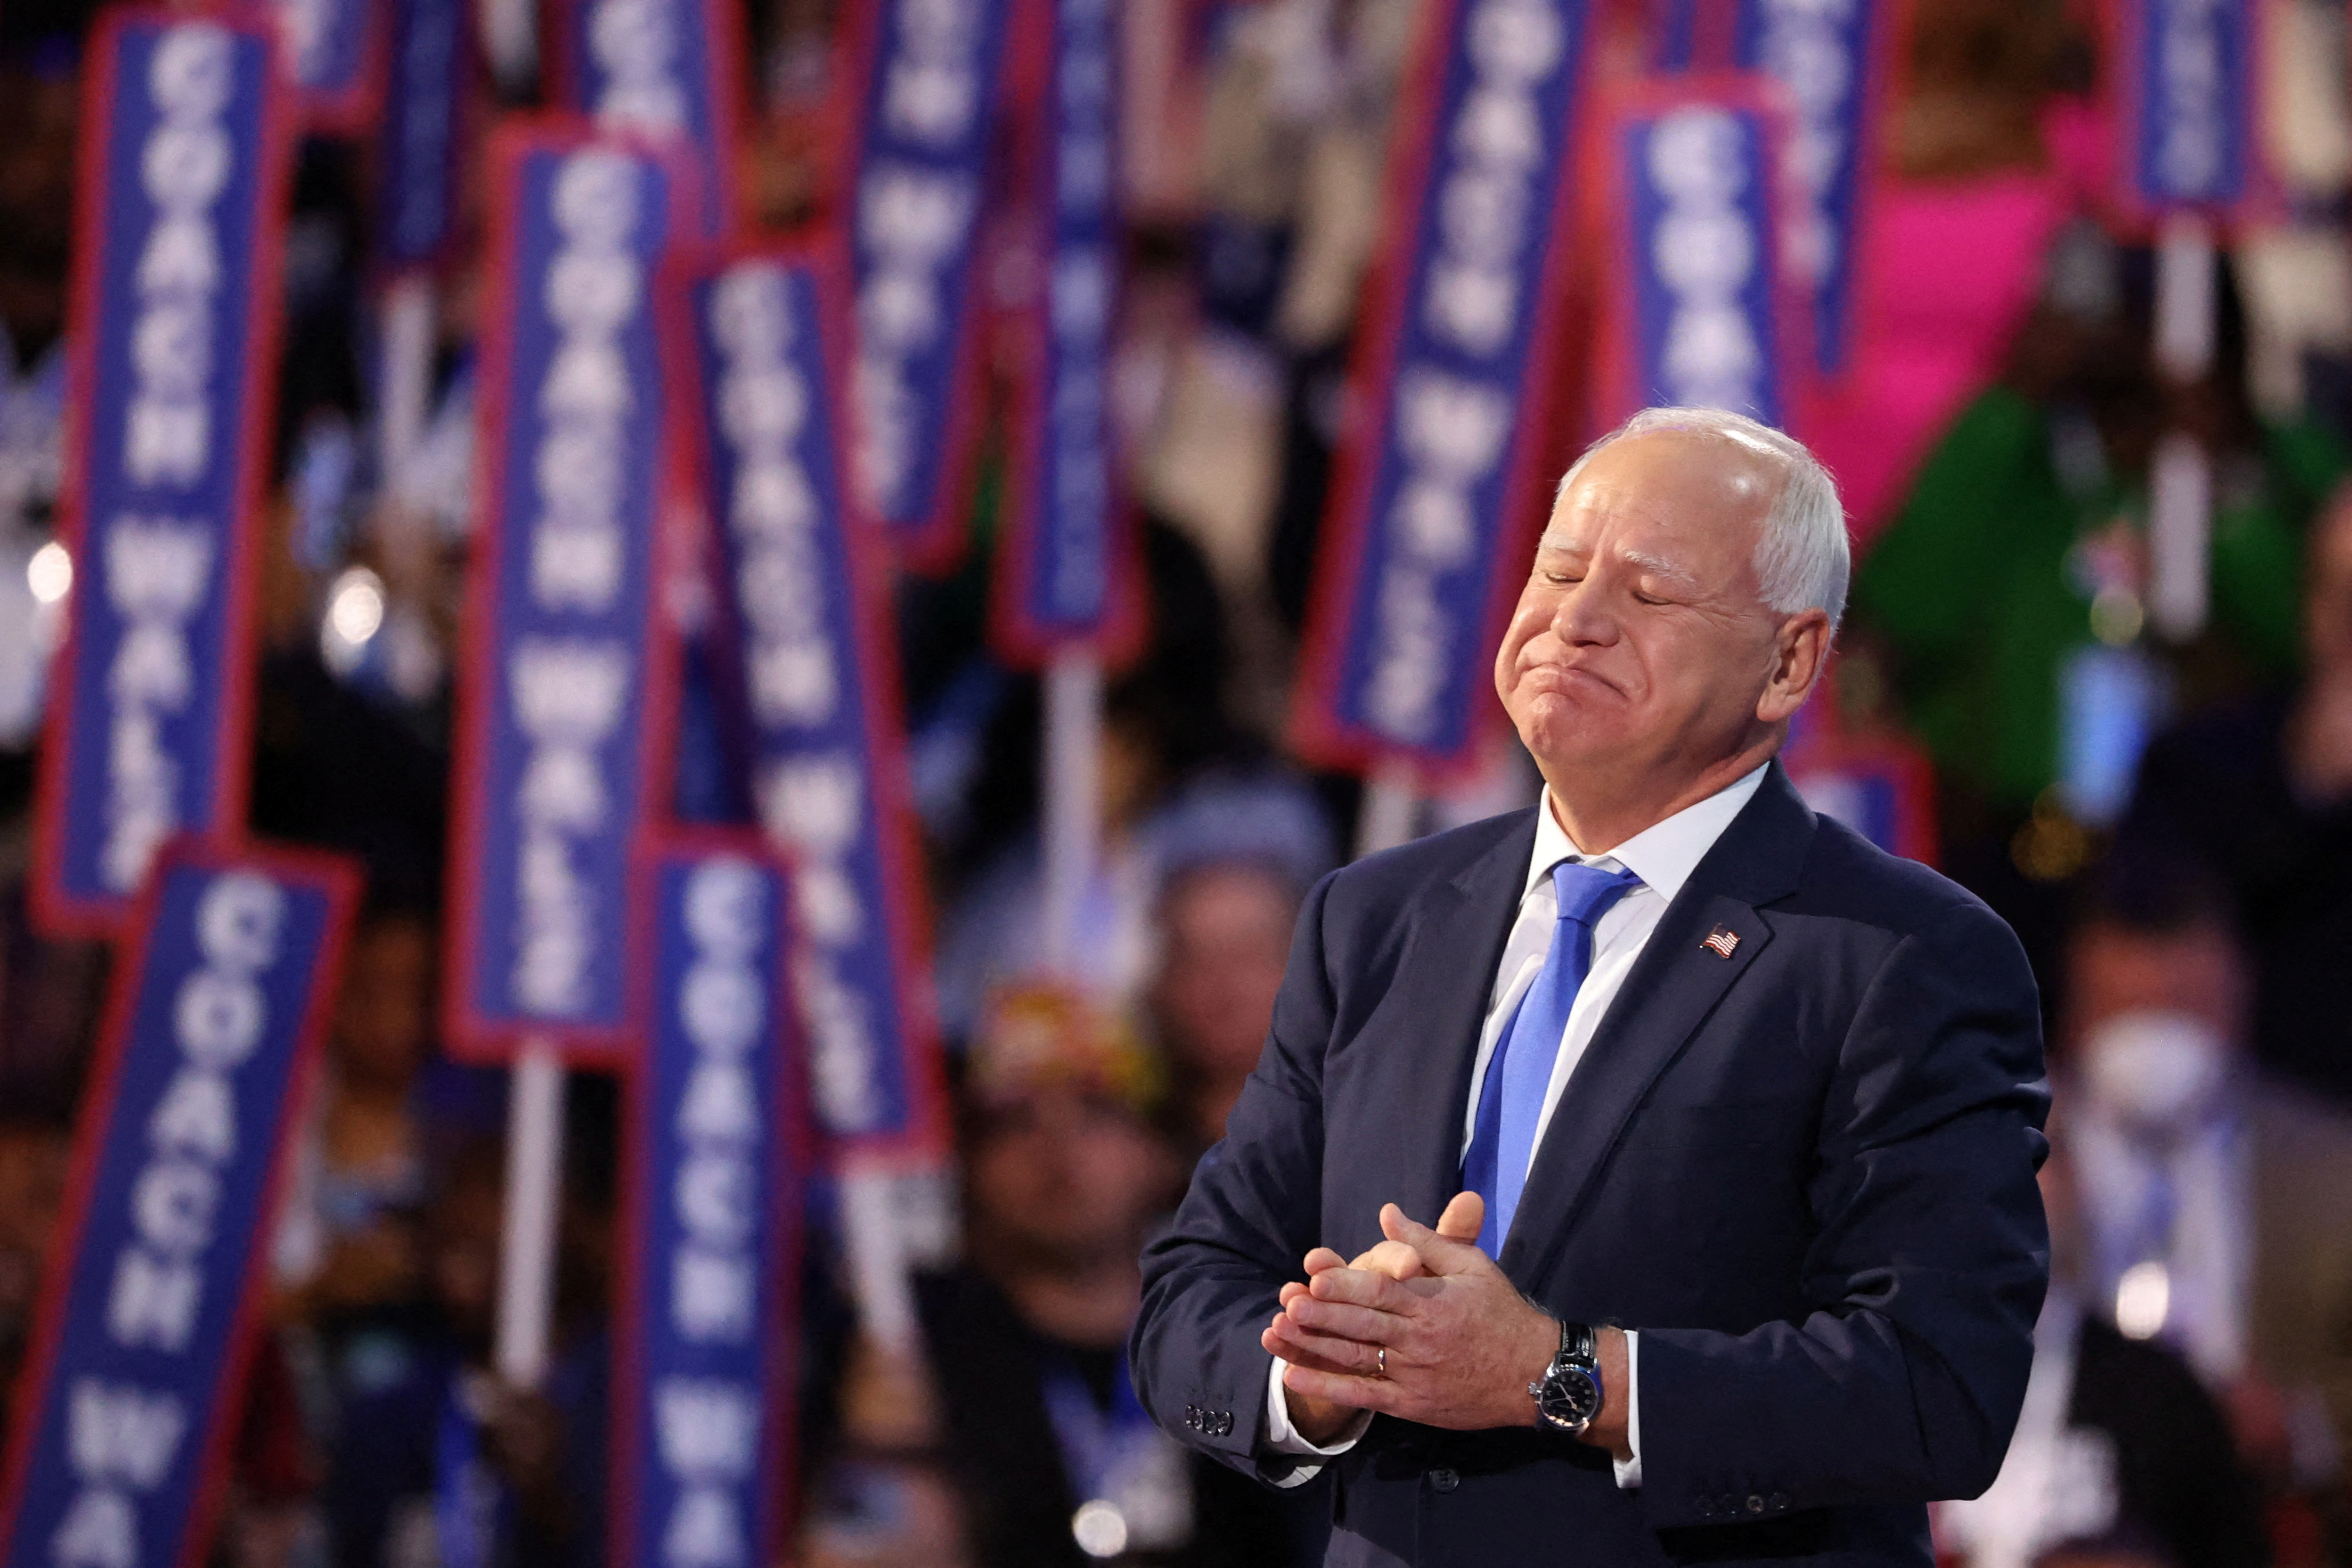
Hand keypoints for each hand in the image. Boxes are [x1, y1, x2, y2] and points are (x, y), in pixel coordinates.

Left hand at [1264, 1196, 1557, 1433]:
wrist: (1536, 1376)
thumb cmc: (1502, 1313)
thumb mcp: (1472, 1267)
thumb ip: (1428, 1240)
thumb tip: (1388, 1213)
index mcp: (1433, 1303)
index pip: (1382, 1291)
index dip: (1346, 1284)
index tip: (1314, 1276)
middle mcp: (1420, 1340)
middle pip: (1362, 1326)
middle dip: (1321, 1315)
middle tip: (1287, 1302)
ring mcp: (1415, 1375)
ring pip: (1356, 1358)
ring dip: (1314, 1346)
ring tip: (1277, 1332)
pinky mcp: (1412, 1404)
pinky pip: (1364, 1394)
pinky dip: (1328, 1385)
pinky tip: (1295, 1373)